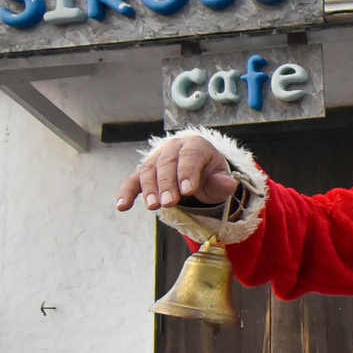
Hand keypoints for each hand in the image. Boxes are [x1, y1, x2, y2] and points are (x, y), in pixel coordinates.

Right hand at [116, 135, 237, 211]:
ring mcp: (157, 159)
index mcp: (195, 145)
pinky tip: (122, 205)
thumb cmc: (209, 175)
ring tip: (153, 206)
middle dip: (167, 184)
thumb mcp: (219, 178)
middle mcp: (174, 148)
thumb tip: (229, 185)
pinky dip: (126, 192)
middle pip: (167, 164)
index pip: (190, 156)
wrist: (197, 173)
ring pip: (150, 171)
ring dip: (149, 189)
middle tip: (169, 203)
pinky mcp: (145, 173)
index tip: (188, 190)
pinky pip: (133, 180)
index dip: (188, 172)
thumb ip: (221, 183)